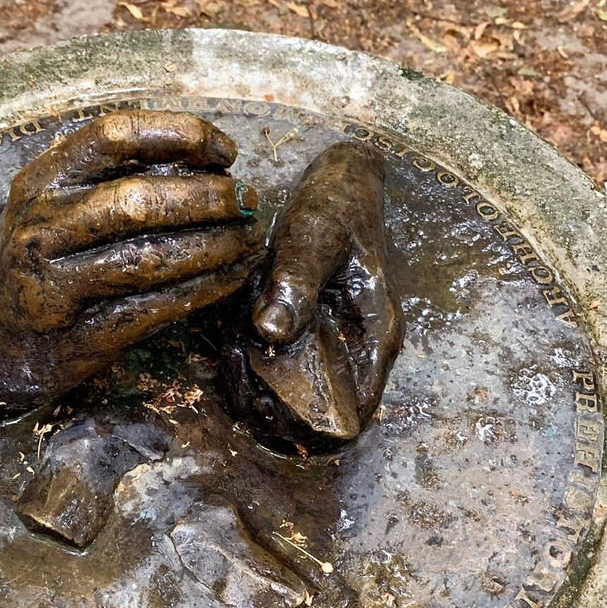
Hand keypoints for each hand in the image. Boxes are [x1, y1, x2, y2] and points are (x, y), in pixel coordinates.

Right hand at [0, 110, 263, 428]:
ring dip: (214, 246)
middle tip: (246, 201)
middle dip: (207, 198)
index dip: (180, 135)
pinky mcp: (79, 336)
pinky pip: (156, 308)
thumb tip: (205, 165)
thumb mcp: (54, 208)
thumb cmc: (37, 264)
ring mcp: (55, 285)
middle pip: (138, 199)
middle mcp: (41, 227)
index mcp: (41, 181)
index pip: (115, 135)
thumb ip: (111, 180)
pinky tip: (233, 277)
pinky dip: (205, 290)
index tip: (225, 154)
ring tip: (248, 238)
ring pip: (151, 258)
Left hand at [222, 142, 403, 449]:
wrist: (337, 183)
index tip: (269, 411)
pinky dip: (256, 368)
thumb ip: (295, 284)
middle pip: (323, 409)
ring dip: (263, 392)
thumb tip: (270, 331)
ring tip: (233, 371)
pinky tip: (231, 353)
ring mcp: (332, 343)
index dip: (314, 424)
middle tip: (242, 394)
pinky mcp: (307, 333)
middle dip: (280, 412)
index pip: (356, 409)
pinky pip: (282, 367)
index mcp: (375, 335)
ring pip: (299, 393)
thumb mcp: (314, 240)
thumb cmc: (334, 210)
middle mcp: (357, 348)